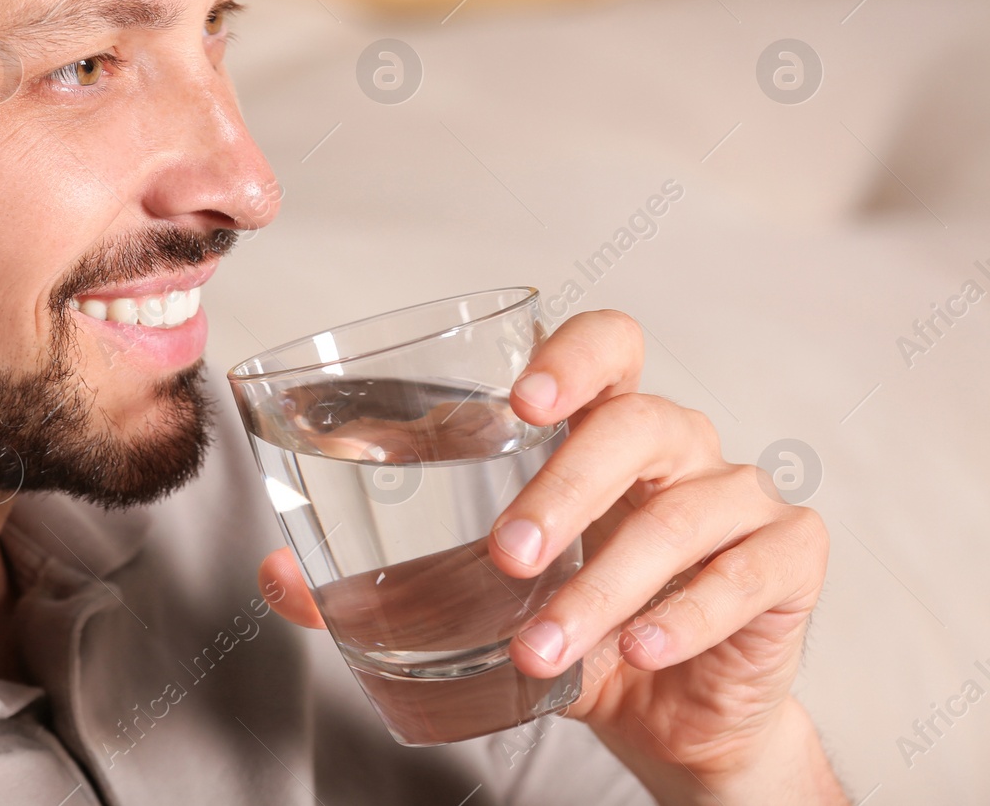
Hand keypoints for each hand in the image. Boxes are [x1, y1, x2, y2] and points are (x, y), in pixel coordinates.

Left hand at [259, 310, 844, 804]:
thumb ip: (387, 583)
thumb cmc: (572, 627)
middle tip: (505, 556)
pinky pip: (751, 572)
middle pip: (639, 424)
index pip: (610, 346)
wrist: (671, 717)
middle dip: (567, 486)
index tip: (522, 400)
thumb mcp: (480, 605)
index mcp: (603, 430)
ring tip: (544, 647)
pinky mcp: (787, 563)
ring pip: (684, 514)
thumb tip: (275, 573)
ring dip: (606, 584)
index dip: (574, 355)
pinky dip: (690, 614)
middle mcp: (677, 449)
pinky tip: (637, 652)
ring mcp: (739, 500)